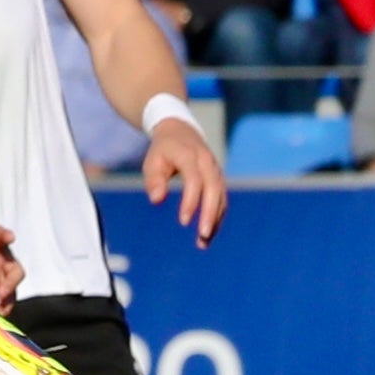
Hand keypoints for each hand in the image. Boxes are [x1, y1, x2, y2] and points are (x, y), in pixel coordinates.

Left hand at [0, 193, 26, 301]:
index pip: (1, 235)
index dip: (5, 236)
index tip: (10, 238)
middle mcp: (2, 254)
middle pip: (15, 269)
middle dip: (12, 281)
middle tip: (2, 292)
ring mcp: (0, 269)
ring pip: (12, 287)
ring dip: (7, 300)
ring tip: (0, 312)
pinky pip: (3, 295)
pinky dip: (1, 306)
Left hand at [138, 115, 229, 243]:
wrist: (180, 131)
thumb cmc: (163, 150)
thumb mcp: (152, 161)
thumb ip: (154, 179)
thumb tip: (156, 200)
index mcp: (189, 155)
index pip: (194, 180)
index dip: (190, 201)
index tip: (183, 222)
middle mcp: (207, 162)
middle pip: (214, 189)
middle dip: (210, 214)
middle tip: (202, 236)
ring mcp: (216, 170)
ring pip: (221, 197)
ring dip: (215, 220)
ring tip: (203, 242)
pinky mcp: (219, 179)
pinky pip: (222, 199)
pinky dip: (217, 217)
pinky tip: (208, 234)